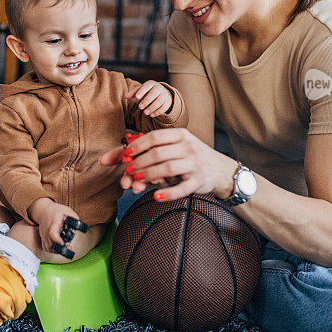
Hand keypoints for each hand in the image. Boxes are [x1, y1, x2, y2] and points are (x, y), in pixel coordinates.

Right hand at [27, 199, 80, 251]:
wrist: (43, 210)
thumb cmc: (55, 210)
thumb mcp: (66, 210)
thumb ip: (73, 216)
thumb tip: (79, 222)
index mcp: (53, 223)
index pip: (52, 233)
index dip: (57, 239)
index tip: (63, 243)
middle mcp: (47, 231)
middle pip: (51, 243)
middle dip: (60, 248)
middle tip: (69, 247)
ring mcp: (44, 235)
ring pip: (48, 248)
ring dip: (57, 250)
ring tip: (65, 248)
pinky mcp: (42, 238)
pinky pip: (45, 248)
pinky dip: (52, 250)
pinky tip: (58, 248)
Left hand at [100, 128, 235, 200]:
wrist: (220, 170)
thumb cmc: (189, 156)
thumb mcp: (174, 147)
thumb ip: (147, 149)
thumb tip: (111, 157)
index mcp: (180, 134)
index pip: (154, 137)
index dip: (136, 146)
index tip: (125, 155)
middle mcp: (189, 147)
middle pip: (158, 153)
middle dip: (139, 162)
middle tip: (129, 171)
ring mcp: (195, 164)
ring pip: (167, 169)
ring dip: (149, 175)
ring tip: (137, 181)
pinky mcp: (199, 181)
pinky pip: (181, 188)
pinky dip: (167, 194)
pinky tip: (155, 197)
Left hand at [124, 80, 172, 116]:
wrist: (163, 93)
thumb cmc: (149, 91)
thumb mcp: (141, 90)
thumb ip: (133, 93)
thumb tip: (125, 96)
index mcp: (151, 84)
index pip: (146, 86)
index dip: (142, 91)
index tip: (137, 97)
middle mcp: (158, 88)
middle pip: (153, 94)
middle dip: (146, 101)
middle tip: (140, 107)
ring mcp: (164, 95)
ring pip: (159, 101)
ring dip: (152, 107)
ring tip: (145, 113)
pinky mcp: (167, 102)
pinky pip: (163, 107)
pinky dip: (157, 112)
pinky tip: (152, 115)